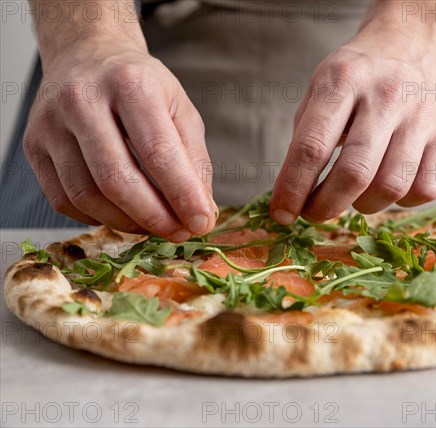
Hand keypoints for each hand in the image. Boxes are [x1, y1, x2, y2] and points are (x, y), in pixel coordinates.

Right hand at [24, 41, 216, 241]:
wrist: (86, 56)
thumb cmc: (140, 87)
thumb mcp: (180, 108)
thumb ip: (194, 160)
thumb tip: (201, 213)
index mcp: (130, 84)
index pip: (158, 152)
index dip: (183, 195)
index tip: (202, 223)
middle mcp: (82, 100)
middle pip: (116, 179)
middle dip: (154, 217)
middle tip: (179, 233)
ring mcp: (50, 124)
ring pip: (87, 196)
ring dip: (127, 223)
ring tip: (155, 225)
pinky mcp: (33, 146)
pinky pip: (65, 201)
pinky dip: (98, 218)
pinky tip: (122, 214)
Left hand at [270, 23, 435, 223]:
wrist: (412, 44)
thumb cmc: (356, 78)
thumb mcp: (320, 89)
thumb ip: (305, 137)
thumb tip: (292, 197)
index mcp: (343, 80)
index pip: (312, 146)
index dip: (292, 188)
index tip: (281, 214)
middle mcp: (386, 95)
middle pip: (354, 173)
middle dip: (325, 207)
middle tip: (313, 214)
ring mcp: (422, 115)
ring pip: (391, 186)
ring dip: (364, 206)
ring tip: (353, 197)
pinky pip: (426, 190)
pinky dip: (402, 202)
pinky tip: (388, 188)